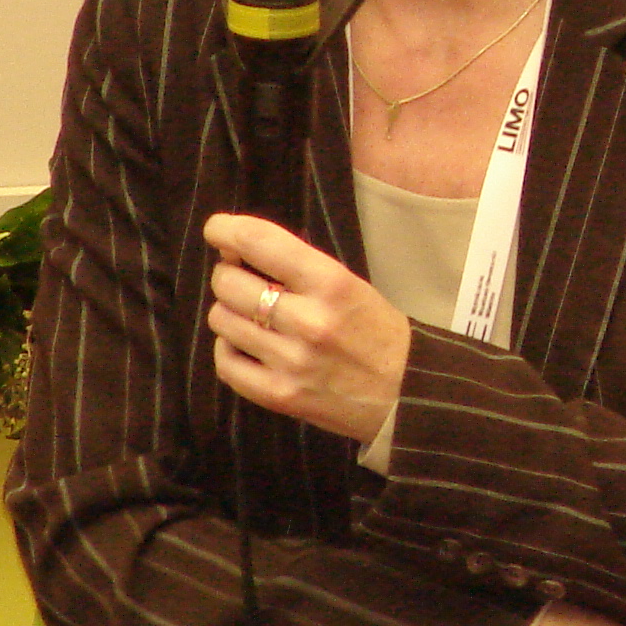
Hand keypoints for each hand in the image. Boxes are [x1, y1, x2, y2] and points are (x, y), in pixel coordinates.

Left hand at [202, 213, 409, 442]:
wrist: (407, 394)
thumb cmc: (377, 332)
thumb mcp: (349, 285)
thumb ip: (298, 268)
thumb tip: (235, 249)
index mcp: (331, 283)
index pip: (258, 242)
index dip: (224, 229)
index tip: (217, 229)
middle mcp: (308, 321)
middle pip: (228, 283)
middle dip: (228, 274)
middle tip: (243, 279)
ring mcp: (291, 361)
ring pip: (222, 321)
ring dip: (229, 313)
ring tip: (252, 317)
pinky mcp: (279, 396)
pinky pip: (226, 364)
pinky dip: (229, 350)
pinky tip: (247, 347)